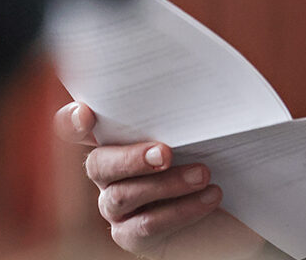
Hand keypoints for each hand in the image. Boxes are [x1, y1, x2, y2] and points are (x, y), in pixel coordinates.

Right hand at [55, 101, 227, 256]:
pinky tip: (209, 197)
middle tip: (166, 153)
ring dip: (166, 184)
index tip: (86, 114)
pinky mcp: (131, 235)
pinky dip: (181, 210)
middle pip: (98, 164)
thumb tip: (206, 69)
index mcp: (116, 138)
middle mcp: (108, 173)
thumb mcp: (201, 128)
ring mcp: (115, 206)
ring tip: (203, 174)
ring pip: (123, 196)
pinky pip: (146, 225)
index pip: (76, 127)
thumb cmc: (213, 155)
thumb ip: (186, 109)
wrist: (233, 205)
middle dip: (131, 158)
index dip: (72, 122)